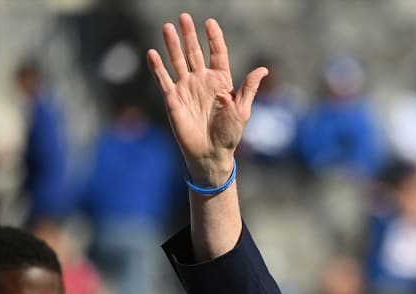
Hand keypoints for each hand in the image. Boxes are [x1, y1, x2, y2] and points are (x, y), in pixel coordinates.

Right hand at [146, 13, 266, 184]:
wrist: (211, 153)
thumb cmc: (230, 134)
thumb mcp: (242, 110)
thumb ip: (249, 88)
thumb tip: (264, 70)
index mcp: (220, 82)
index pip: (217, 54)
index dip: (214, 38)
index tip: (210, 23)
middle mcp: (202, 81)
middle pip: (194, 52)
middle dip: (189, 35)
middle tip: (184, 17)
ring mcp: (186, 88)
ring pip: (177, 61)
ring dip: (172, 45)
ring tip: (168, 27)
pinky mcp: (173, 99)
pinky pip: (163, 80)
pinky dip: (157, 67)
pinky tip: (152, 53)